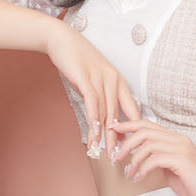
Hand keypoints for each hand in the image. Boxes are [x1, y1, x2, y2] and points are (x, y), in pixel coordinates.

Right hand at [43, 21, 140, 153]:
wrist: (62, 39)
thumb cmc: (78, 61)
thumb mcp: (94, 80)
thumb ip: (100, 97)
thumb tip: (103, 119)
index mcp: (119, 82)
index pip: (132, 109)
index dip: (133, 130)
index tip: (132, 146)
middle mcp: (113, 80)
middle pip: (119, 115)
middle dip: (118, 138)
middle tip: (118, 156)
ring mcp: (100, 78)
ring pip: (106, 111)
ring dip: (104, 134)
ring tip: (102, 150)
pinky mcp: (86, 77)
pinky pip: (93, 102)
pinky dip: (94, 118)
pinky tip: (93, 131)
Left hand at [110, 118, 195, 195]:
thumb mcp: (172, 170)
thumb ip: (159, 160)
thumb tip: (140, 158)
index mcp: (176, 140)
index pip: (148, 125)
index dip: (128, 125)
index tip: (114, 129)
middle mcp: (179, 140)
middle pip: (145, 131)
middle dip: (126, 142)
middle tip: (115, 157)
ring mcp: (182, 149)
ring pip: (148, 144)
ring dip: (132, 159)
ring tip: (128, 173)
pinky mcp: (182, 161)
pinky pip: (154, 159)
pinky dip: (142, 168)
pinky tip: (139, 178)